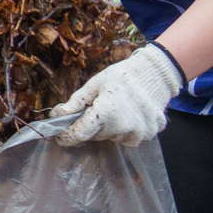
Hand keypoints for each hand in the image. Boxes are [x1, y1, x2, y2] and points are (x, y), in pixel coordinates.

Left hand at [48, 43, 185, 145]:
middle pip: (96, 135)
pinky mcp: (148, 134)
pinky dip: (126, 130)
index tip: (61, 135)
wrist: (155, 74)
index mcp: (106, 113)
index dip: (67, 136)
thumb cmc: (122, 76)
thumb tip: (57, 115)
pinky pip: (129, 138)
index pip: (79, 134)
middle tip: (97, 108)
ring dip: (110, 128)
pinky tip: (130, 114)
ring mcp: (137, 133)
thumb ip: (76, 102)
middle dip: (91, 125)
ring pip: (112, 138)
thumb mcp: (95, 84)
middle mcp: (122, 127)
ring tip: (117, 108)